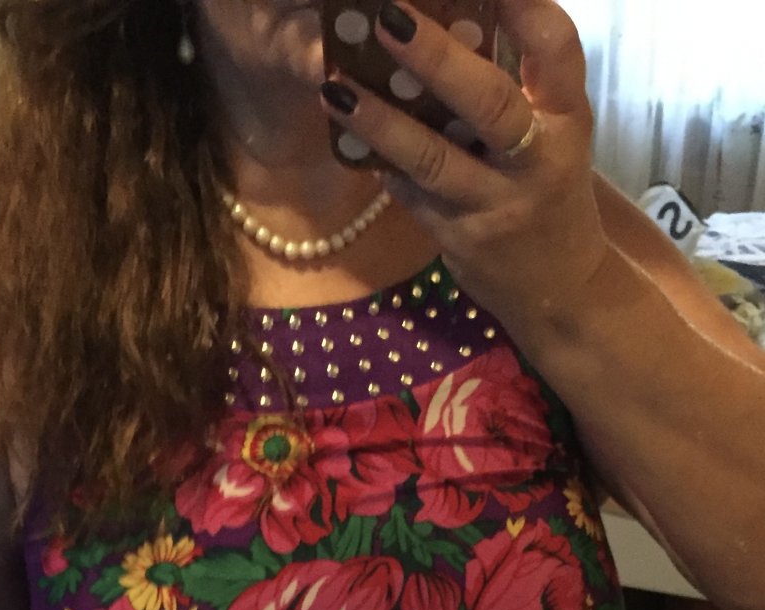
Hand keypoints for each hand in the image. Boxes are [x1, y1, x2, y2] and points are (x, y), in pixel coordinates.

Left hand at [320, 0, 611, 334]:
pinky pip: (409, 193)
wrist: (559, 289)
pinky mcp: (458, 238)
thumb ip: (517, 78)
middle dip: (436, 58)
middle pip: (487, 103)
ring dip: (380, 122)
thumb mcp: (552, 130)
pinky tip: (343, 131)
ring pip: (434, 159)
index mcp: (567, 116)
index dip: (525, 7)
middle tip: (387, 16)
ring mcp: (494, 204)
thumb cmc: (549, 188)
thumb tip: (454, 17)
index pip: (555, 48)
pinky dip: (377, 160)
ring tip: (335, 88)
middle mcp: (536, 159)